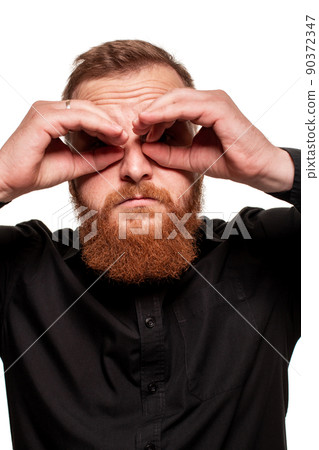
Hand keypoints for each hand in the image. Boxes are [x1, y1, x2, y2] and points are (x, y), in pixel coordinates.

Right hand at [0, 100, 126, 201]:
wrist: (9, 181)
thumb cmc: (34, 172)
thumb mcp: (74, 164)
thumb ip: (95, 157)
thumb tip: (119, 152)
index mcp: (53, 117)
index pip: (87, 114)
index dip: (106, 125)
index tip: (123, 138)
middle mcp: (48, 109)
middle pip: (88, 108)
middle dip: (109, 122)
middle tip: (126, 136)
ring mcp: (44, 111)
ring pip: (85, 110)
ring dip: (106, 123)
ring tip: (122, 136)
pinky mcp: (43, 118)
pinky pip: (77, 117)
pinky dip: (97, 124)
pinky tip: (111, 134)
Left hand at [132, 89, 293, 192]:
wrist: (255, 169)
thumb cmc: (230, 161)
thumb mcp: (191, 158)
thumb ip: (169, 153)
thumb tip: (145, 147)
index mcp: (205, 108)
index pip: (173, 105)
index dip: (154, 116)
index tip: (140, 131)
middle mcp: (210, 100)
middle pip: (172, 98)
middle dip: (151, 111)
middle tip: (135, 125)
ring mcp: (215, 101)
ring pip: (176, 99)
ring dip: (155, 111)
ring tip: (139, 124)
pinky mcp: (218, 107)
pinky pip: (186, 106)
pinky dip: (166, 113)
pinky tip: (152, 121)